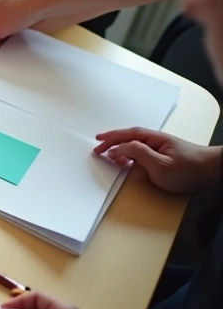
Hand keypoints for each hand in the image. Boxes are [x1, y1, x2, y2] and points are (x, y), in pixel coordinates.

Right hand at [93, 128, 221, 192]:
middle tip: (98, 150)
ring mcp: (162, 149)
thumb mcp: (160, 164)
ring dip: (121, 150)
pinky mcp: (166, 158)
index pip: (128, 135)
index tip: (98, 141)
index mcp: (154, 139)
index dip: (111, 137)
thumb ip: (138, 154)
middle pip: (130, 138)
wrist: (214, 172)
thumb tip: (120, 148)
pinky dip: (131, 156)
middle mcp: (157, 141)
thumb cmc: (190, 169)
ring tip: (110, 157)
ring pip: (135, 146)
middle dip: (112, 143)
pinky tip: (129, 164)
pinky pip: (142, 154)